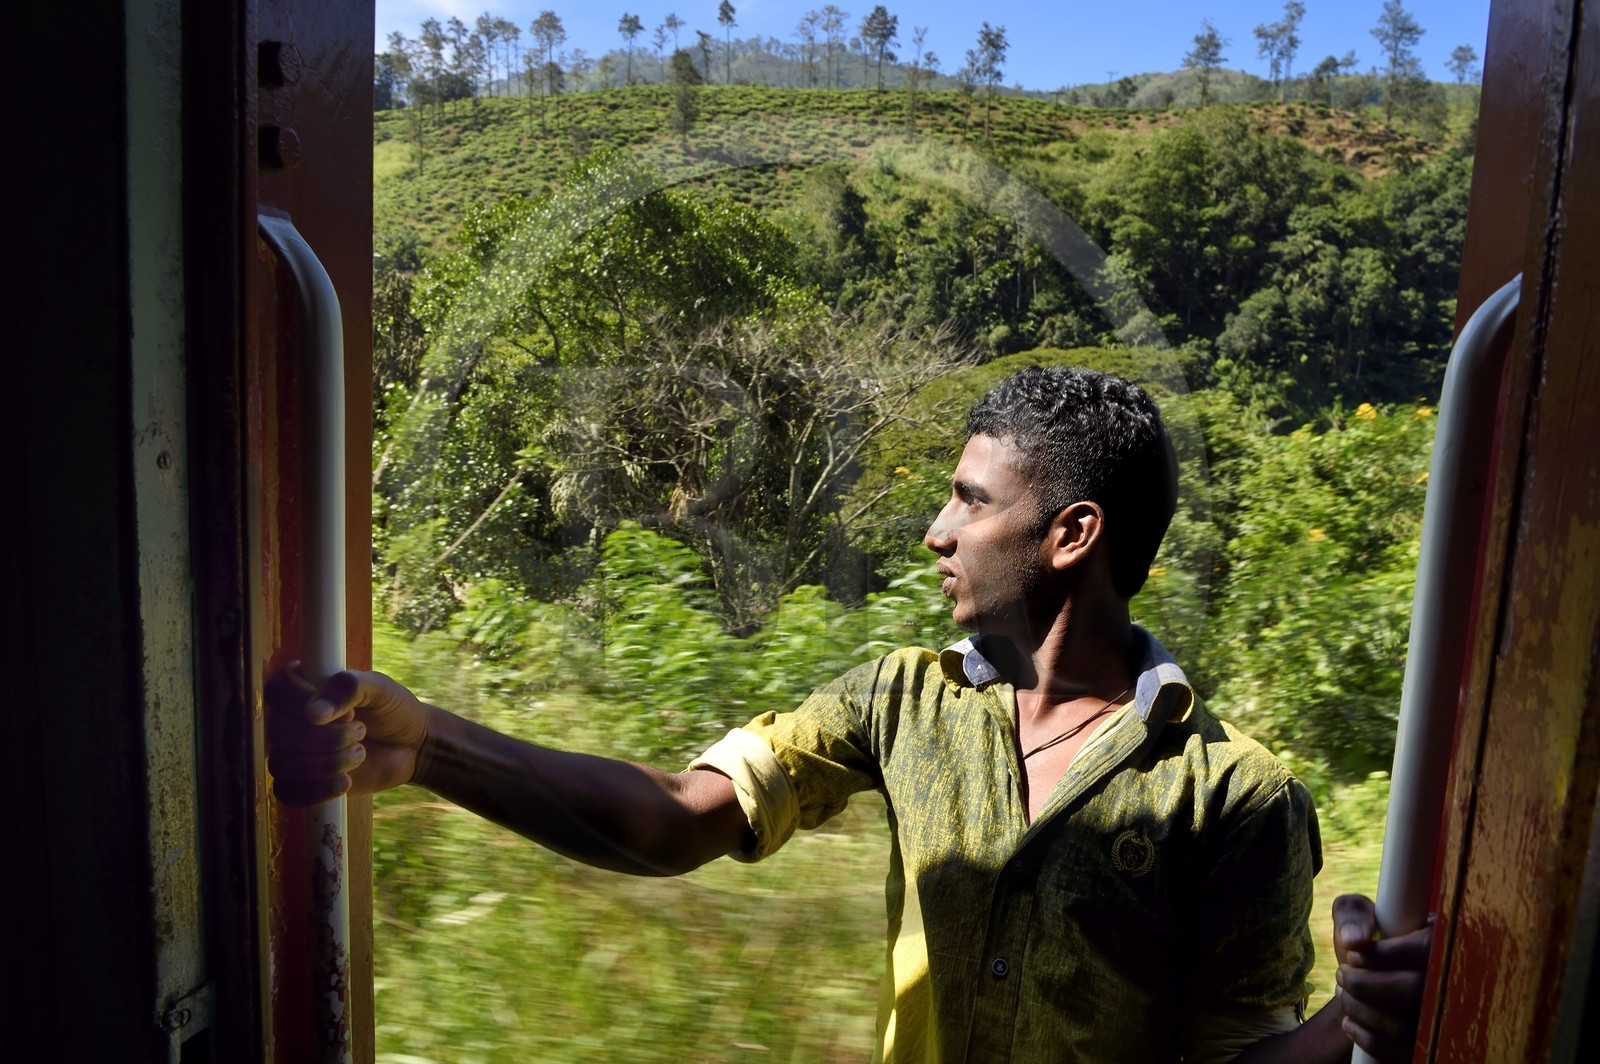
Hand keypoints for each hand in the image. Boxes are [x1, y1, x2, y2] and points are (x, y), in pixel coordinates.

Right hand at [266, 665, 433, 804]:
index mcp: (304, 686)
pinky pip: (286, 792)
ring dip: (326, 764)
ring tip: (359, 754)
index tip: (345, 710)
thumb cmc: (393, 710)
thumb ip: (348, 688)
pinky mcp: (302, 782)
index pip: (277, 690)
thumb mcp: (379, 688)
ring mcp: (294, 752)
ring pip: (282, 764)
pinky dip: (316, 791)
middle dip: (326, 737)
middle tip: (361, 731)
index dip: (304, 702)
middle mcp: (291, 719)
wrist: (411, 746)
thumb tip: (313, 714)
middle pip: (278, 732)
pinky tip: (346, 782)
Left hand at [1333, 894, 1432, 1061]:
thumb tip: (1356, 940)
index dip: (1385, 954)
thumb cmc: (1367, 949)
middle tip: (1343, 974)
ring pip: (1406, 1026)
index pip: (1427, 947)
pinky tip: (1350, 1023)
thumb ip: (1352, 914)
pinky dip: (1368, 1038)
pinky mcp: (1430, 1046)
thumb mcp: (1357, 920)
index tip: (1353, 955)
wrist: (1368, 993)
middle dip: (1365, 984)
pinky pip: (1402, 1054)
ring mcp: (1445, 1020)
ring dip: (1361, 1010)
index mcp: (1441, 942)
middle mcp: (1452, 982)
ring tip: (1343, 994)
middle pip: (1416, 989)